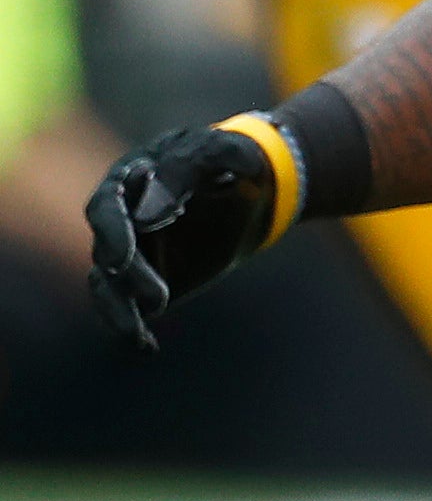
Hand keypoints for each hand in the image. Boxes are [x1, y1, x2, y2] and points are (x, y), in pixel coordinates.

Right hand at [87, 119, 292, 351]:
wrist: (256, 185)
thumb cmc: (236, 161)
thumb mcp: (222, 152)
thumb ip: (185, 170)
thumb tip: (148, 214)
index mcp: (129, 180)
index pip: (107, 206)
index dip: (114, 232)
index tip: (125, 257)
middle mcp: (120, 218)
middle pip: (106, 251)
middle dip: (128, 276)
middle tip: (158, 297)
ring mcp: (132, 250)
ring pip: (109, 284)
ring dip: (119, 311)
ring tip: (139, 338)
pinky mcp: (147, 278)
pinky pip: (129, 306)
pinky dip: (132, 328)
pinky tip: (145, 348)